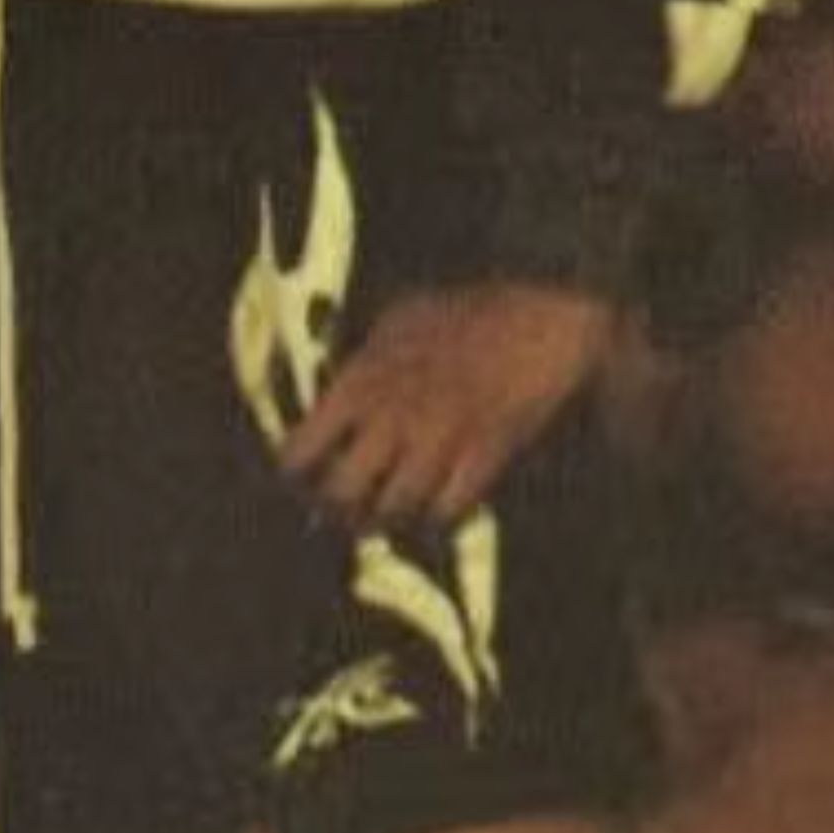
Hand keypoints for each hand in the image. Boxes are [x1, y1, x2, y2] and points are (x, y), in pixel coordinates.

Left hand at [279, 282, 613, 532]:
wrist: (538, 321)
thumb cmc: (465, 313)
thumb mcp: (396, 320)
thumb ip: (359, 358)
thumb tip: (329, 390)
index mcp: (361, 381)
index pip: (302, 449)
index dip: (295, 473)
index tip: (298, 479)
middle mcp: (392, 418)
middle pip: (341, 493)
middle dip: (335, 509)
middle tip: (337, 510)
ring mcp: (439, 442)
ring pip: (392, 510)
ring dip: (383, 519)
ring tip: (381, 518)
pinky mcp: (480, 460)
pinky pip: (446, 511)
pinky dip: (434, 517)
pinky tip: (431, 509)